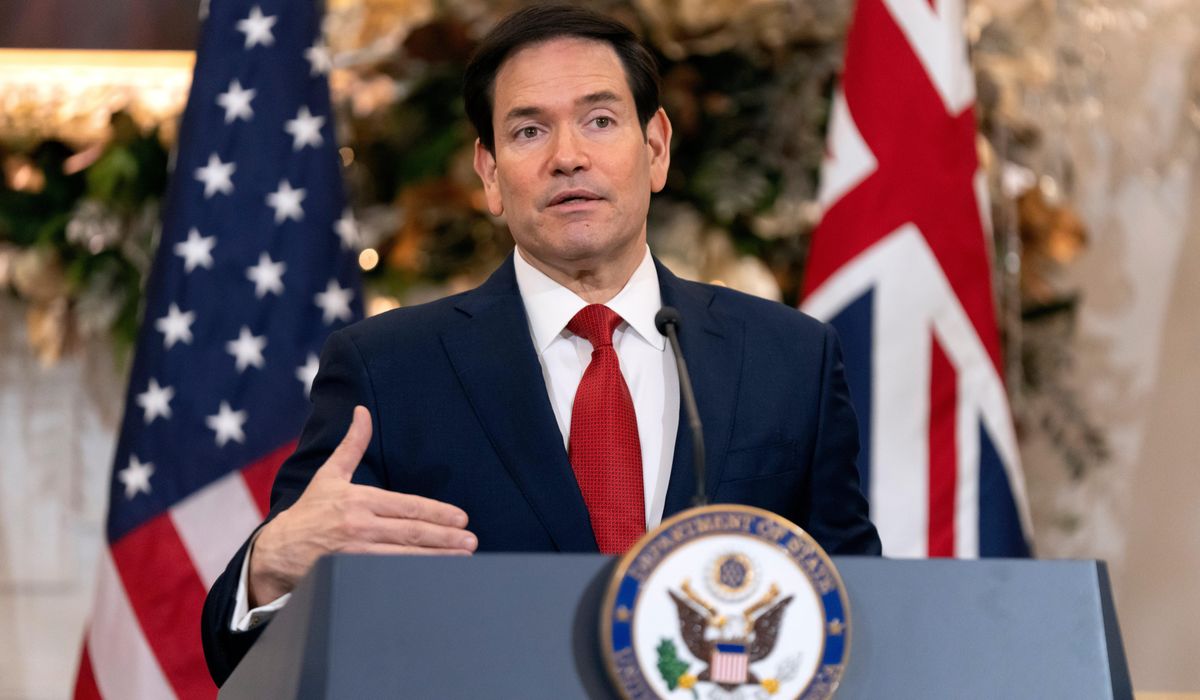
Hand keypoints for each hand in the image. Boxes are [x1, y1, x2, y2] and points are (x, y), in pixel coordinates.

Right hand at [247, 406, 476, 605]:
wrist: (279, 550)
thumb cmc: (309, 511)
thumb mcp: (330, 474)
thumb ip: (353, 445)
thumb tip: (362, 412)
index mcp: (359, 501)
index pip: (407, 507)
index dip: (437, 513)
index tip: (461, 518)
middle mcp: (360, 527)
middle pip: (411, 533)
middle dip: (445, 538)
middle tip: (471, 540)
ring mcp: (357, 554)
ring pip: (405, 557)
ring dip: (438, 558)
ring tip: (464, 557)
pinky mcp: (352, 574)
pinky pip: (389, 575)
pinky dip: (414, 575)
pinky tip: (436, 576)